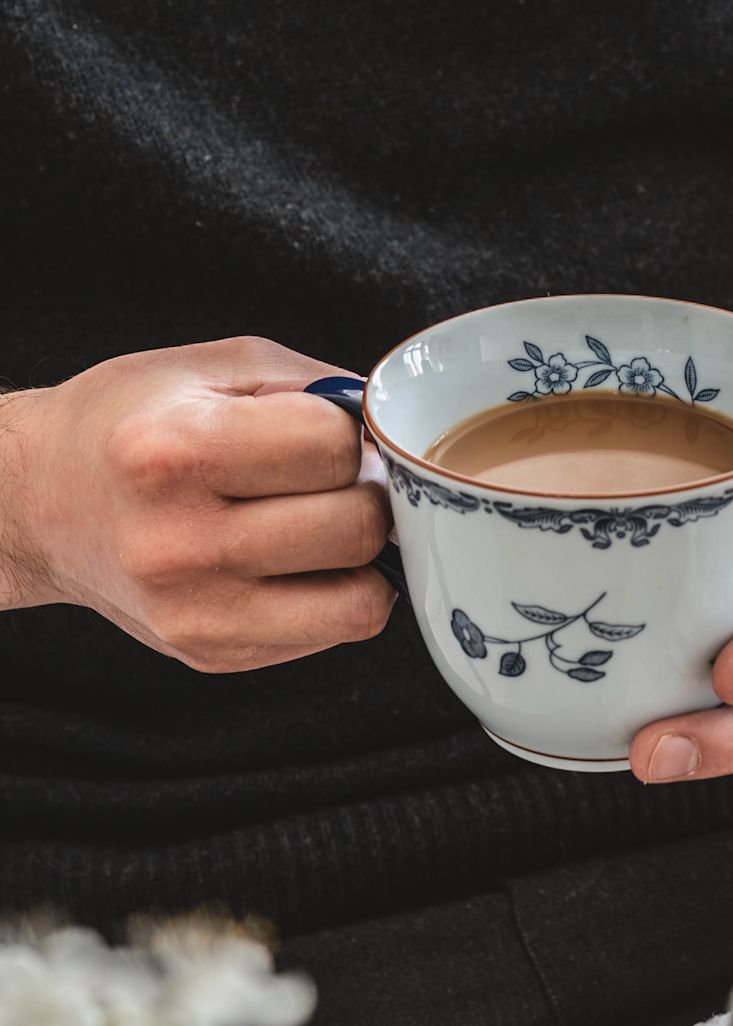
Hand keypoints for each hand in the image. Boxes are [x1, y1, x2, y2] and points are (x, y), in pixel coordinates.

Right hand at [0, 337, 395, 670]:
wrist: (38, 502)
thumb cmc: (130, 425)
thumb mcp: (212, 370)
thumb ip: (315, 389)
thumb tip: (400, 432)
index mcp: (175, 451)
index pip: (335, 449)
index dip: (349, 434)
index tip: (323, 432)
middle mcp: (180, 543)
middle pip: (358, 529)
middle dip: (366, 496)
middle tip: (331, 482)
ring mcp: (197, 612)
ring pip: (362, 601)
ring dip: (362, 559)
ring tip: (320, 526)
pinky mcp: (213, 655)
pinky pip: (333, 633)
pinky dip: (332, 595)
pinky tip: (288, 562)